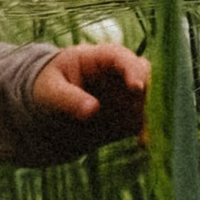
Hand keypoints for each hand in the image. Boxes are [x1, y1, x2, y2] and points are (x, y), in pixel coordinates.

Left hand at [29, 40, 149, 146]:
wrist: (50, 111)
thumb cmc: (49, 89)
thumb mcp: (51, 91)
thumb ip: (69, 99)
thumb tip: (92, 109)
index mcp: (100, 58)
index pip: (122, 57)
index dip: (133, 70)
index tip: (137, 88)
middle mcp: (121, 74)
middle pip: (146, 76)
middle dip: (149, 92)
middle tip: (145, 111)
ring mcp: (128, 95)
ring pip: (150, 101)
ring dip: (151, 115)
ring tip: (144, 135)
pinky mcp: (130, 116)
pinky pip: (144, 122)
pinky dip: (146, 131)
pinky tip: (143, 143)